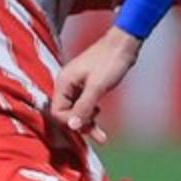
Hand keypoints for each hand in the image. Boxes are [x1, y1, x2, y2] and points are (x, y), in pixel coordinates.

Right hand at [52, 28, 143, 142]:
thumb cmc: (110, 61)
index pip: (57, 112)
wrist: (124, 44)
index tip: (86, 126)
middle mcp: (66, 84)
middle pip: (66, 113)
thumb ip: (83, 107)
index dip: (69, 122)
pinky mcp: (86, 86)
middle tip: (99, 136)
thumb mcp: (97, 87)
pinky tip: (98, 113)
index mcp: (64, 82)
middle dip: (81, 125)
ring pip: (76, 111)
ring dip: (88, 122)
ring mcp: (76, 85)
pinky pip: (83, 105)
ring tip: (102, 134)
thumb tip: (72, 126)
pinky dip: (90, 113)